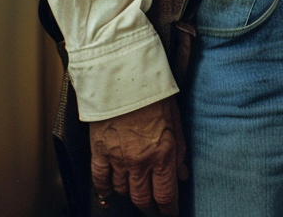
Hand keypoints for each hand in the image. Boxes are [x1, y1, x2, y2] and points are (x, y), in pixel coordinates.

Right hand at [89, 97, 188, 214]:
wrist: (125, 79)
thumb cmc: (154, 95)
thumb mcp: (176, 120)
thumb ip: (180, 149)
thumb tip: (183, 173)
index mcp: (162, 154)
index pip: (165, 194)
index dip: (168, 208)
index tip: (170, 213)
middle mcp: (140, 162)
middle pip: (143, 198)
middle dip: (149, 206)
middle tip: (153, 208)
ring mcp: (118, 160)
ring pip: (123, 190)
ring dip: (130, 193)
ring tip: (135, 191)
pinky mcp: (99, 154)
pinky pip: (100, 181)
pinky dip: (104, 190)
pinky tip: (108, 194)